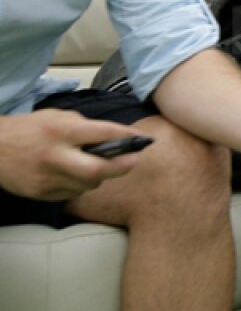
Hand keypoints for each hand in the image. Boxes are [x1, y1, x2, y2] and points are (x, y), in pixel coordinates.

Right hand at [0, 110, 142, 200]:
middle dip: (122, 167)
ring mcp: (46, 178)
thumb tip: (115, 138)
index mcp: (60, 130)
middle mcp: (54, 156)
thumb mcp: (57, 117)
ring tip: (101, 166)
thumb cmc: (29, 128)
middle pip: (98, 171)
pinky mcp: (40, 193)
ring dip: (100, 177)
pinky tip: (77, 175)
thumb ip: (85, 127)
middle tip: (133, 161)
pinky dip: (81, 185)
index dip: (126, 137)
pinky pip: (71, 193)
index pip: (102, 133)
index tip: (140, 139)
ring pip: (88, 185)